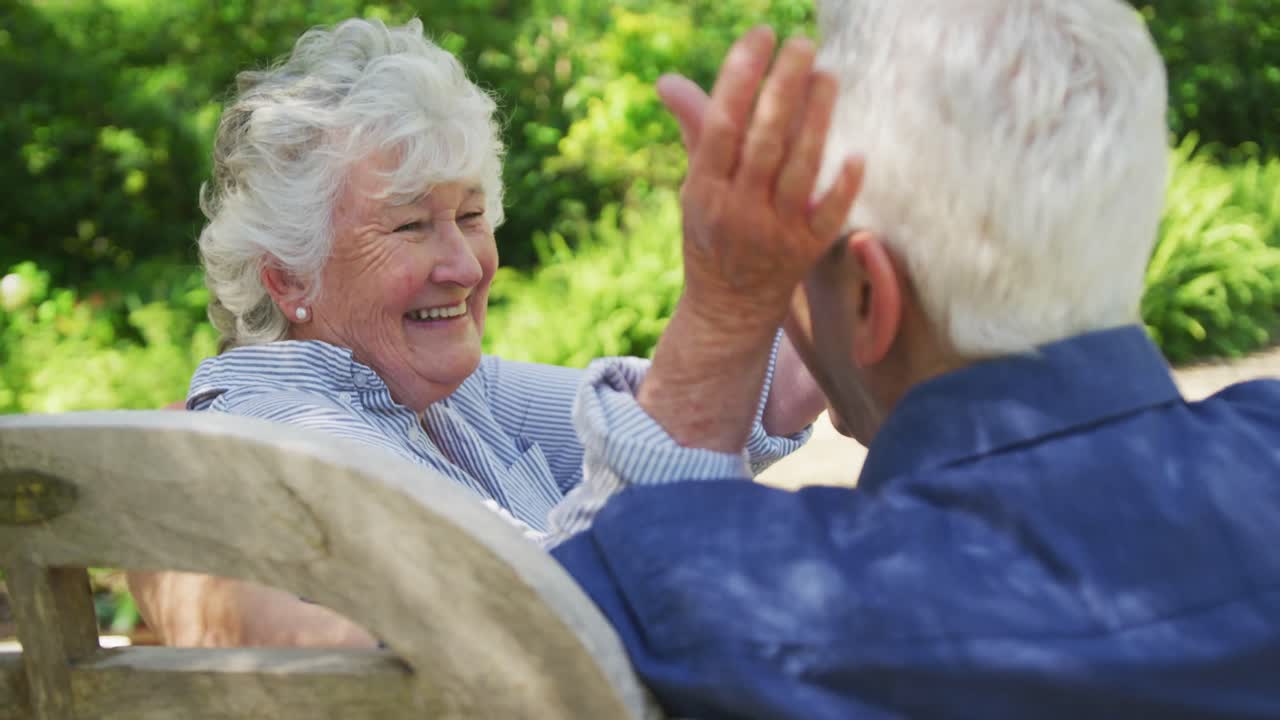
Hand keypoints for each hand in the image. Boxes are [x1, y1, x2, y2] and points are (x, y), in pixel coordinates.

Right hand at [660, 27, 864, 333]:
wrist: (728, 309)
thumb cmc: (713, 233)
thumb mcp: (695, 186)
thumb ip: (695, 130)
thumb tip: (667, 79)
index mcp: (705, 189)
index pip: (722, 125)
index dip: (740, 76)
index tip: (761, 35)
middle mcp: (738, 210)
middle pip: (764, 141)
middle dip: (784, 88)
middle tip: (802, 44)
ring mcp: (774, 232)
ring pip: (799, 169)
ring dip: (817, 120)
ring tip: (828, 75)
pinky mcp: (807, 250)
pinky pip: (829, 216)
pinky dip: (843, 187)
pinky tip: (857, 154)